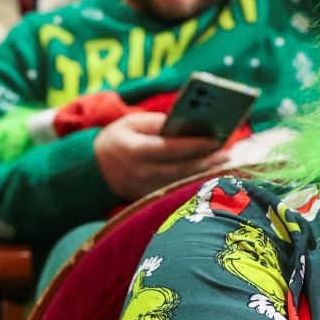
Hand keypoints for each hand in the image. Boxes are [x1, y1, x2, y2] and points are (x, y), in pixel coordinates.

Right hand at [93, 111, 229, 200]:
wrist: (93, 171)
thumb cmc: (116, 140)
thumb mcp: (130, 123)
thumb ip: (157, 123)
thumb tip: (186, 124)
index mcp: (135, 150)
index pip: (170, 148)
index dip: (194, 144)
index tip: (215, 139)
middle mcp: (141, 172)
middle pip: (181, 167)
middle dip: (206, 160)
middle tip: (226, 152)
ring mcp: (146, 188)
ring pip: (181, 180)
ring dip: (204, 171)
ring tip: (222, 161)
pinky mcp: (149, 196)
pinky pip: (176, 187)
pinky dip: (194, 179)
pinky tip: (208, 172)